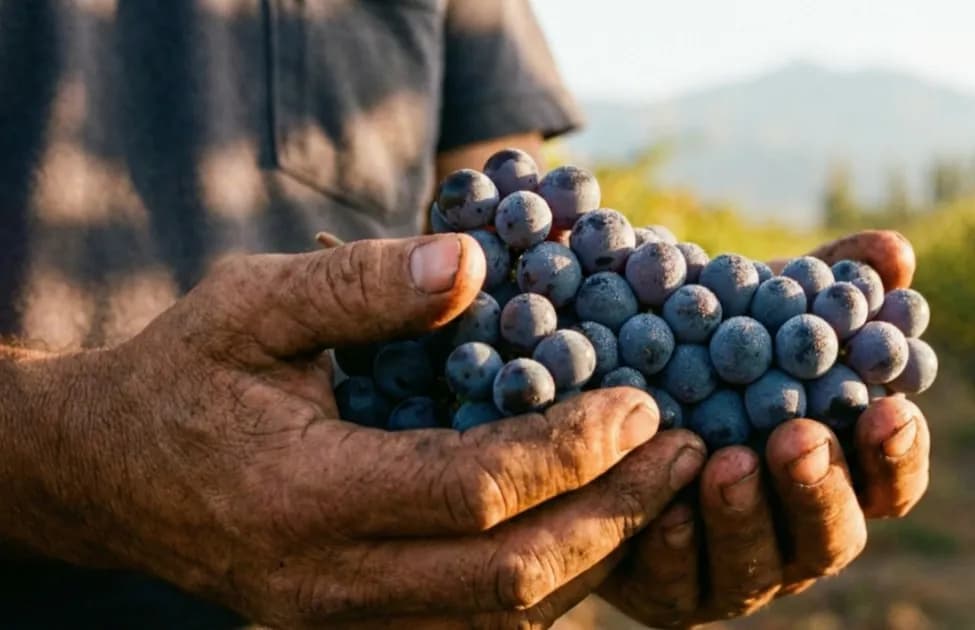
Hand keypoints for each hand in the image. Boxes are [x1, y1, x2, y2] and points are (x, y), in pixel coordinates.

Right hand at [2, 235, 705, 627]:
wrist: (115, 472)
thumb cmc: (187, 373)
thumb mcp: (251, 304)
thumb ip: (360, 285)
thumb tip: (475, 262)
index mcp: (301, 494)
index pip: (471, 492)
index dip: (570, 450)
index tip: (638, 402)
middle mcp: (328, 582)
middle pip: (508, 578)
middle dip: (614, 516)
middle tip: (684, 452)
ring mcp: (345, 620)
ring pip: (505, 616)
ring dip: (597, 554)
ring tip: (663, 486)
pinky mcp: (361, 626)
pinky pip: (480, 624)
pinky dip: (551, 579)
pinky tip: (596, 522)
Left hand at [599, 230, 931, 626]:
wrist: (609, 397)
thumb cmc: (709, 357)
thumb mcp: (760, 313)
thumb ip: (827, 286)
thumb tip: (894, 251)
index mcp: (837, 478)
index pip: (891, 483)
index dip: (898, 453)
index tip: (891, 407)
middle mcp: (796, 536)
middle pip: (832, 535)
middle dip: (818, 487)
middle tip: (799, 437)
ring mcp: (735, 572)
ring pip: (755, 565)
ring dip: (744, 514)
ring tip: (727, 461)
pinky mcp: (669, 590)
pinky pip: (674, 580)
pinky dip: (670, 544)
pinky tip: (660, 508)